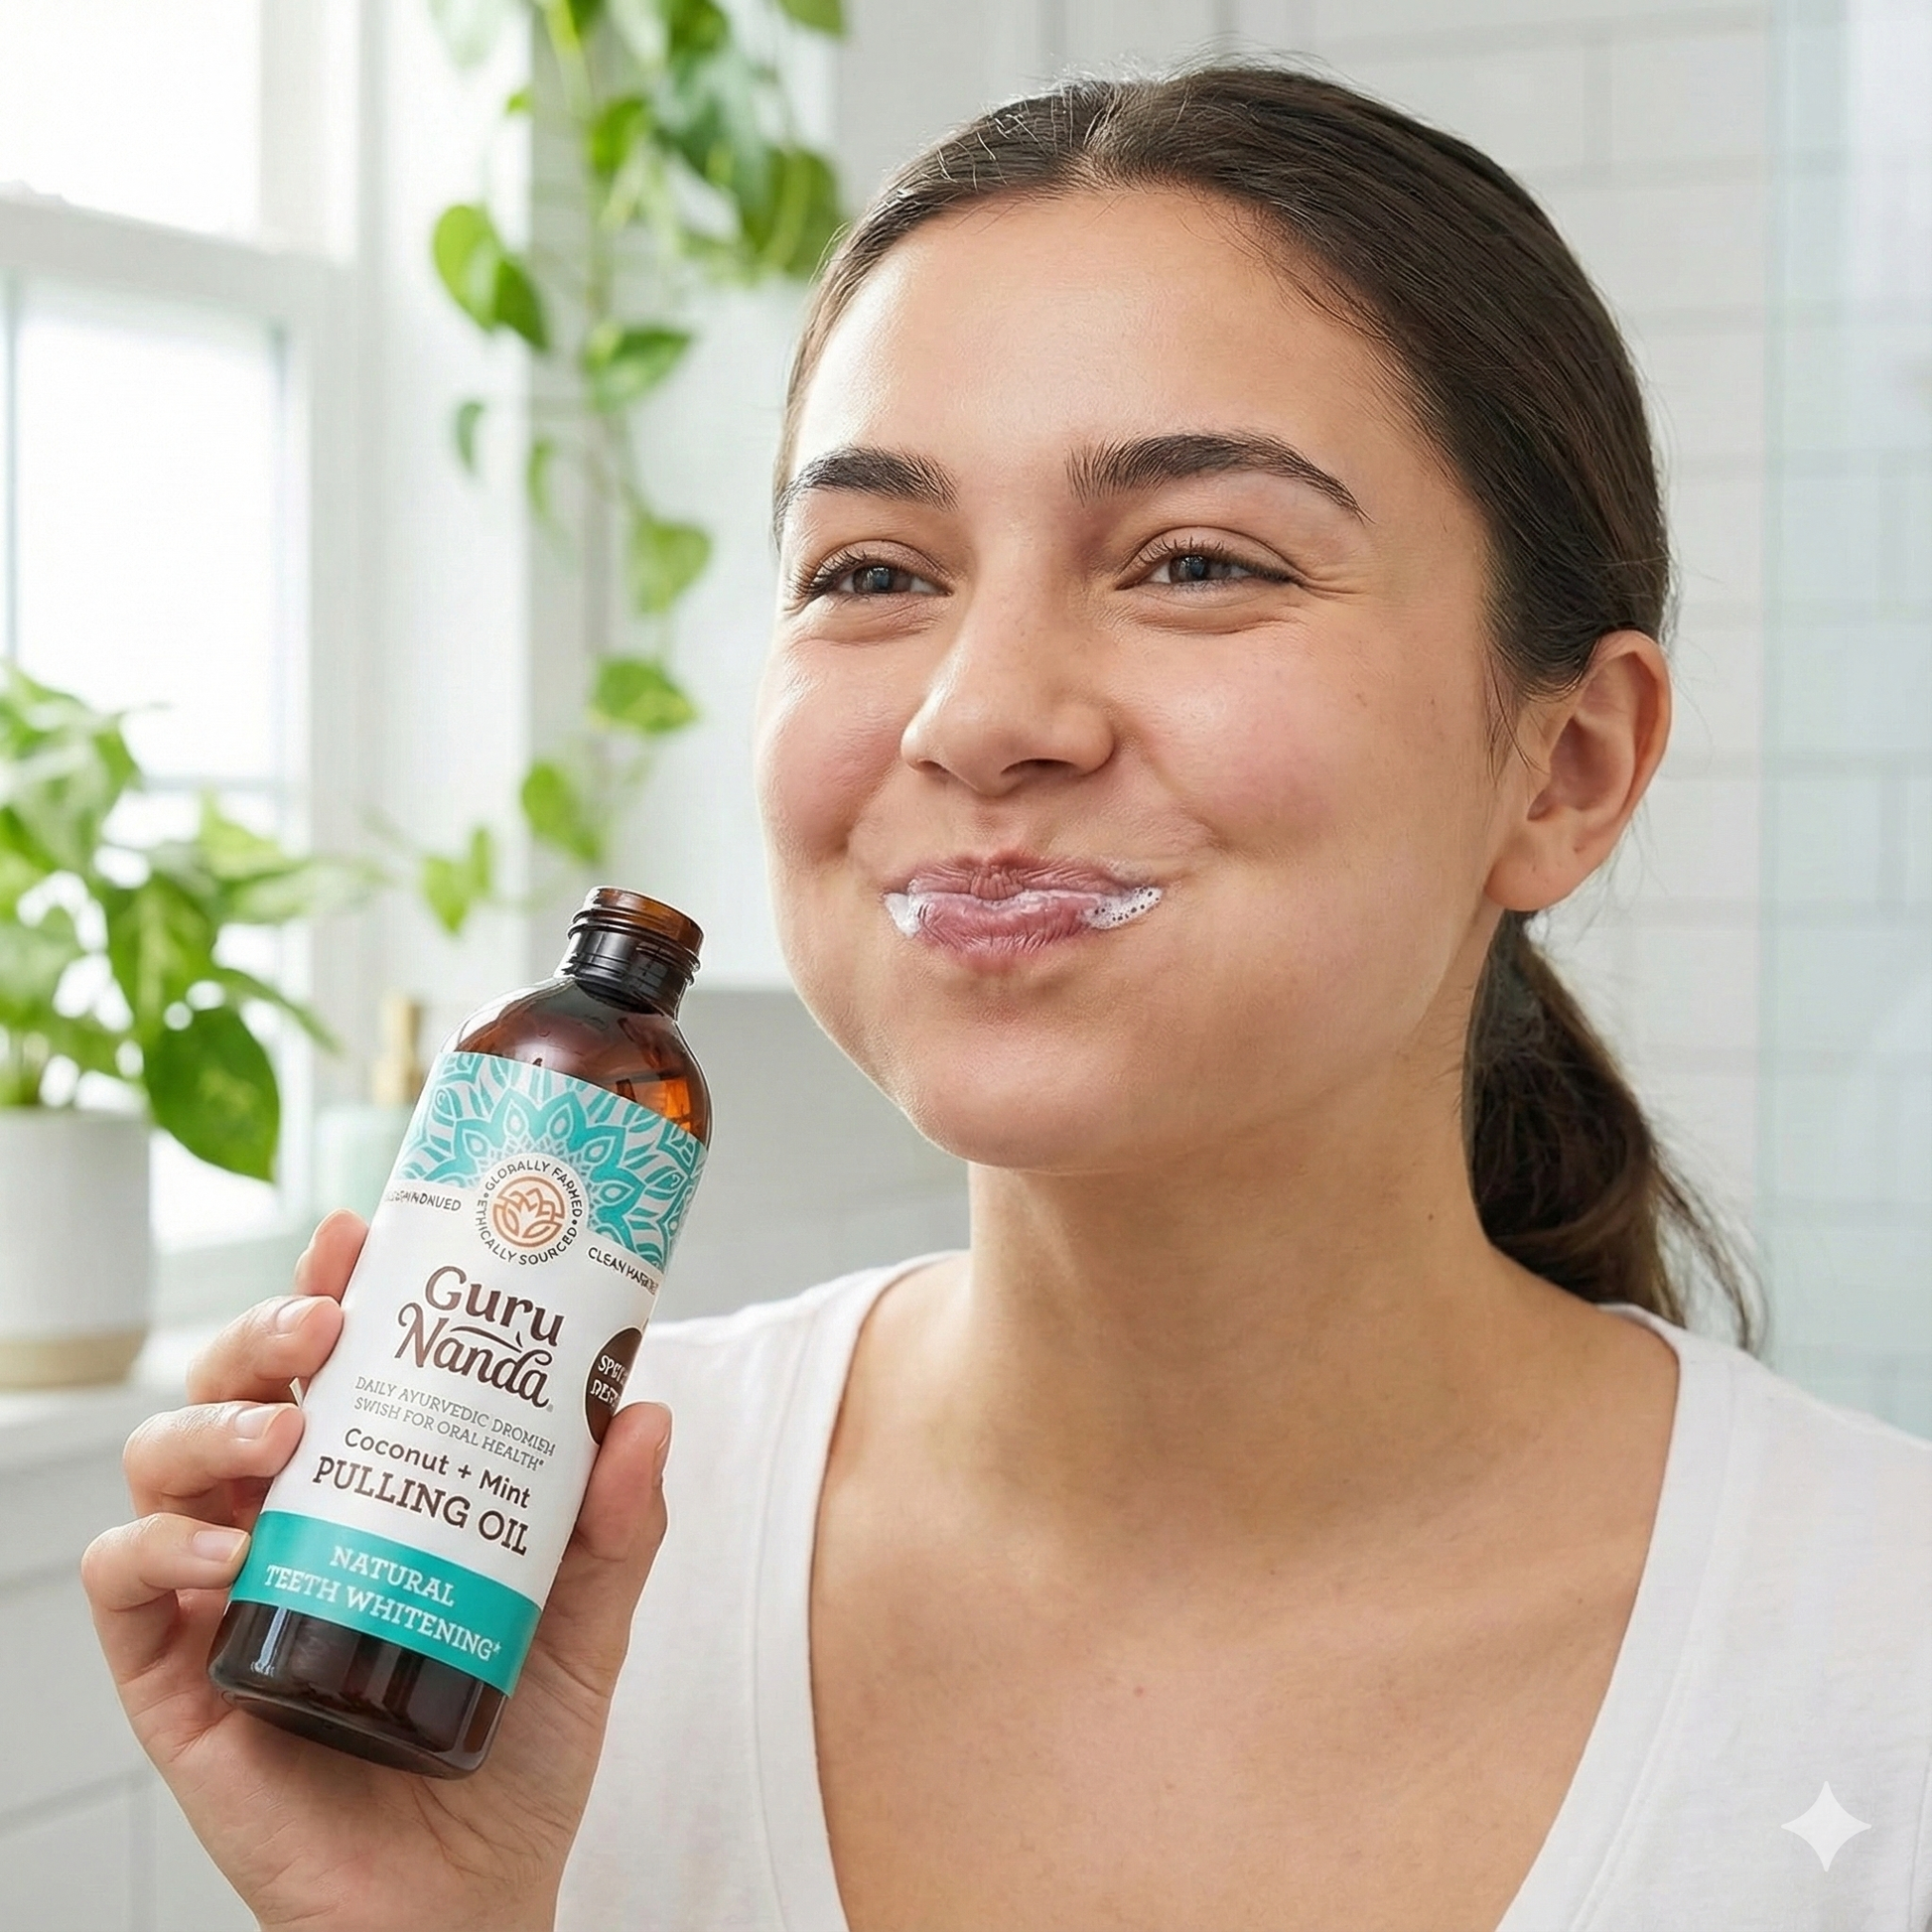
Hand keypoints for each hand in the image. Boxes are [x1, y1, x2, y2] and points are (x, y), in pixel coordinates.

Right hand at [81, 1211, 670, 1931]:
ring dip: (211, 1422)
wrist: (470, 1902)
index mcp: (365, 1490)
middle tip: (326, 1323)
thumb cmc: (518, 1756)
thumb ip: (617, 1528)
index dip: (326, 1289)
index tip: (357, 1235)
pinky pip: (122, 1589)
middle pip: (233, 1391)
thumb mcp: (586, 1623)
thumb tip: (641, 1412)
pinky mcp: (177, 1683)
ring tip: (286, 1427)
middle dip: (263, 1332)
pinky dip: (156, 1546)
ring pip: (162, 1464)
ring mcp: (219, 1598)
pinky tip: (227, 1546)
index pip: (327, 1368)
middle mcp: (284, 1525)